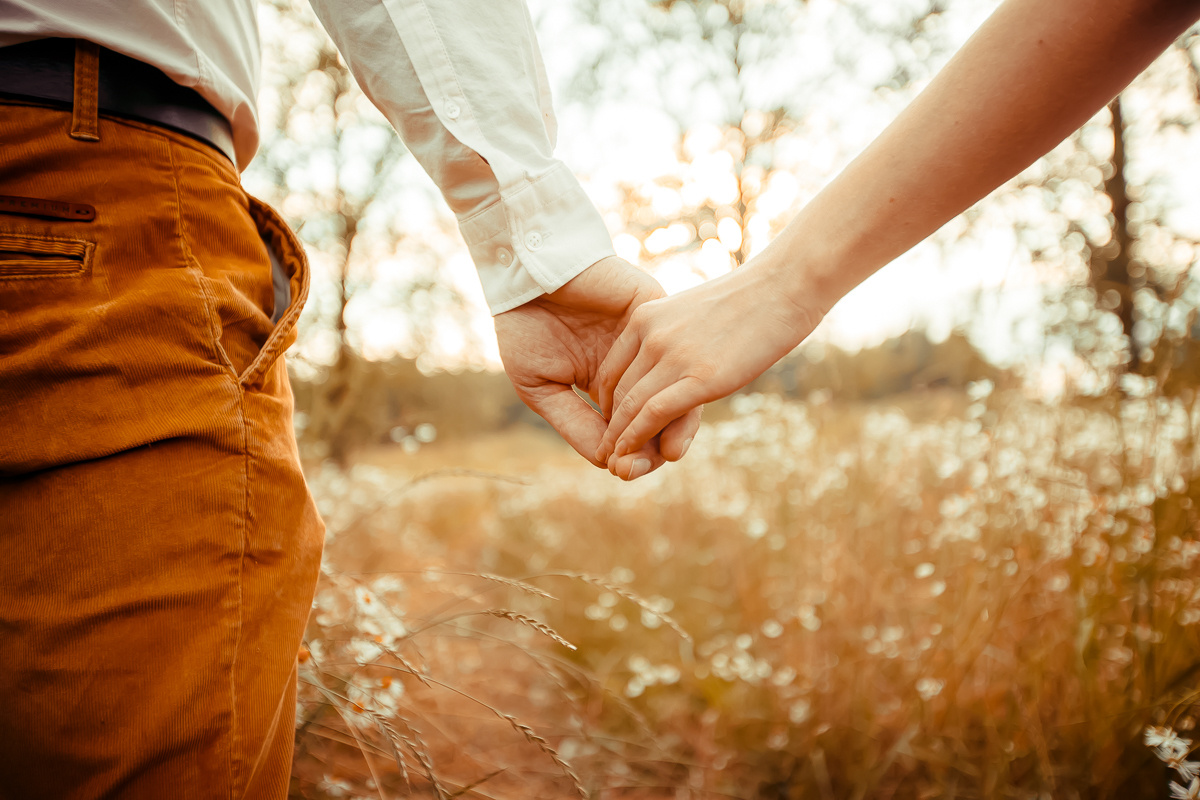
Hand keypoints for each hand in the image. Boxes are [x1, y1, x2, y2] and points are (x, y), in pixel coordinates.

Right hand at [494, 256, 701, 479]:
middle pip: (662, 412)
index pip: (634, 425)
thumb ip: (576, 425)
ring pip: (676, 386)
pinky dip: (668, 383)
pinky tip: (657, 409)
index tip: (626, 471)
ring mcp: (649, 339)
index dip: (633, 452)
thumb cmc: (525, 328)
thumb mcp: (542, 389)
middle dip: (656, 445)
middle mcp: (636, 365)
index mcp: (609, 383)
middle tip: (644, 467)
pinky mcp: (655, 312)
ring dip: (671, 423)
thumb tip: (610, 464)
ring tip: (664, 451)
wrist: (524, 274)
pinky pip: (673, 352)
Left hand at [594, 256, 825, 464]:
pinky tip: (630, 452)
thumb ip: (674, 335)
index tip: (610, 422)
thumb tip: (675, 357)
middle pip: (617, 391)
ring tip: (614, 461)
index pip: (611, 368)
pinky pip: (653, 414)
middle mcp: (651, 336)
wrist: (783, 287)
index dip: (606, 401)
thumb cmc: (748, 299)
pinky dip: (636, 438)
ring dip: (619, 438)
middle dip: (610, 425)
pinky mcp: (701, 378)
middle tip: (605, 450)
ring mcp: (674, 356)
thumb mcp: (693, 311)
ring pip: (629, 406)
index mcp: (645, 316)